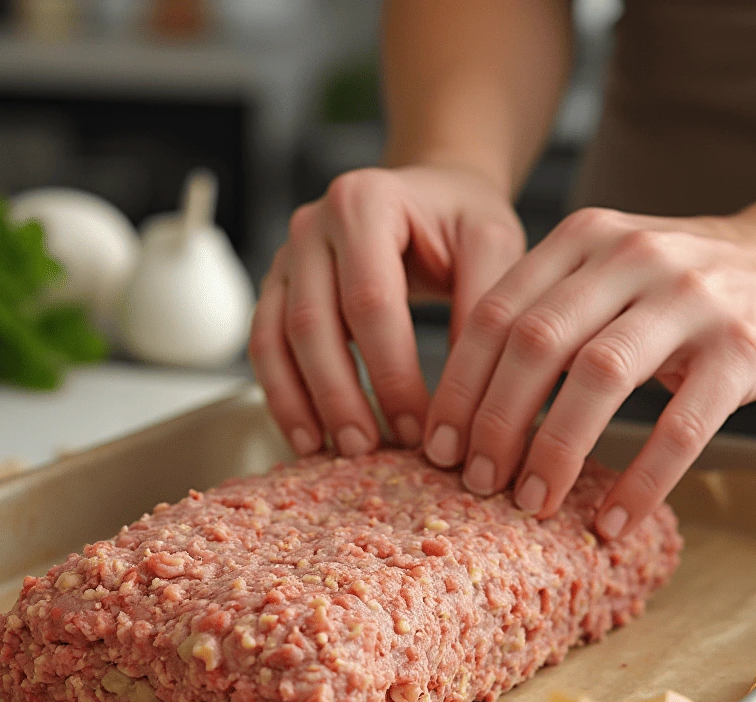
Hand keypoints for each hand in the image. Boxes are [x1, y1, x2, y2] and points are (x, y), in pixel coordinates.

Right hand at [248, 164, 524, 456]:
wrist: (433, 196)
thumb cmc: (462, 222)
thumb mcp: (490, 245)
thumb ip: (481, 306)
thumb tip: (464, 394)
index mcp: (365, 203)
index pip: (370, 301)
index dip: (391, 372)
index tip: (418, 427)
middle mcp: (313, 225)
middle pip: (313, 323)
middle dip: (341, 396)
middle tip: (370, 449)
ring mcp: (287, 256)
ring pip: (277, 338)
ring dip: (304, 402)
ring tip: (337, 451)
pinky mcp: (277, 288)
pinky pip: (264, 346)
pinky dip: (282, 395)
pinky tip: (309, 436)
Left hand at [424, 202, 755, 537]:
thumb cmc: (682, 288)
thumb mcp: (607, 274)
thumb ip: (545, 315)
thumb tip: (468, 411)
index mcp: (583, 240)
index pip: (496, 314)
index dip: (459, 386)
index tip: (438, 446)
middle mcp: (630, 256)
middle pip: (536, 344)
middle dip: (495, 423)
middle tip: (477, 484)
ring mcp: (691, 298)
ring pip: (600, 378)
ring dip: (555, 450)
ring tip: (532, 504)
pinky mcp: (743, 347)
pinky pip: (681, 425)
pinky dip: (641, 480)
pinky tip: (614, 520)